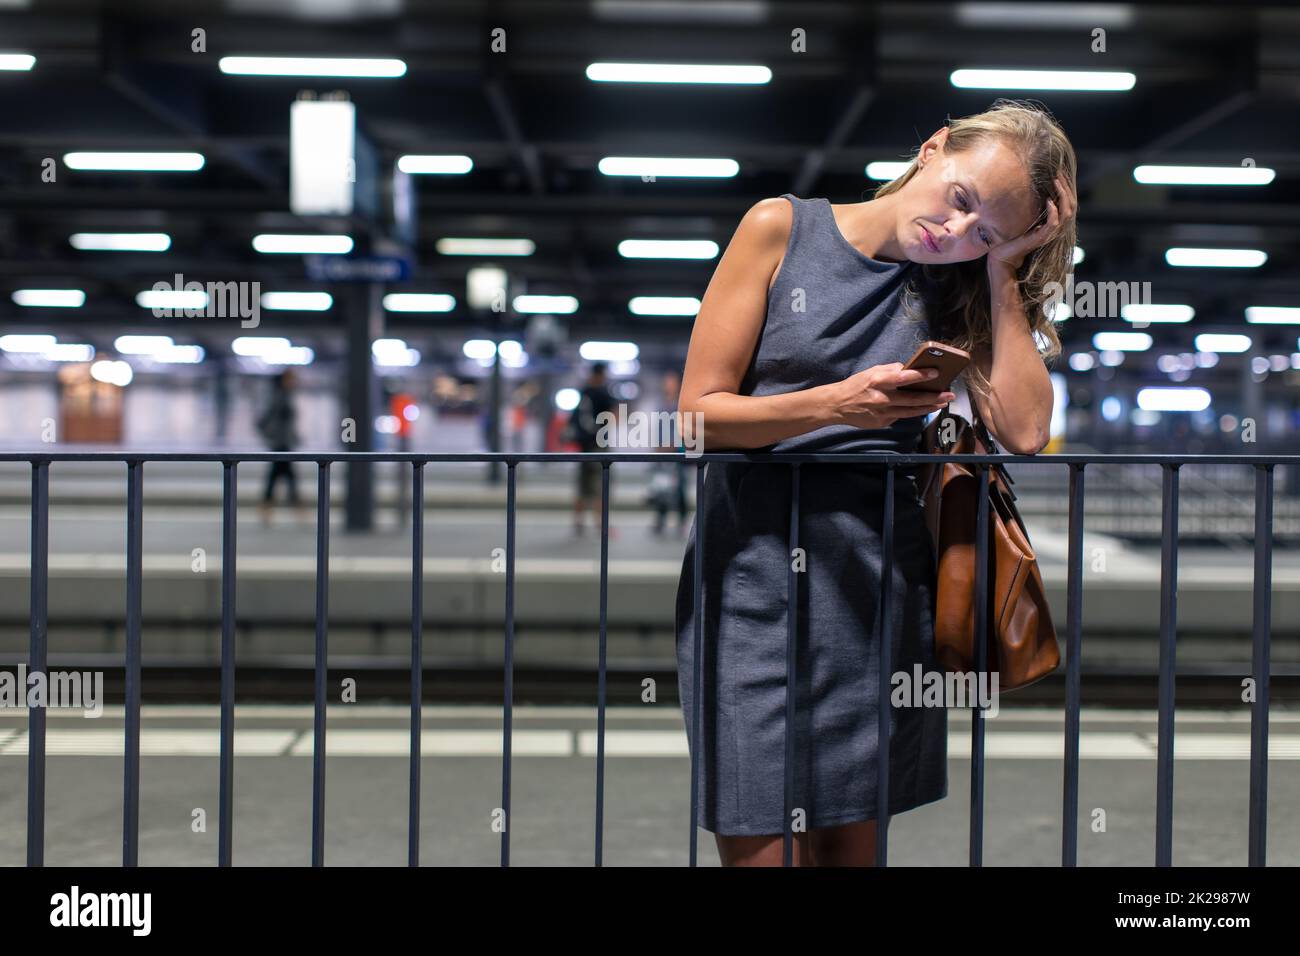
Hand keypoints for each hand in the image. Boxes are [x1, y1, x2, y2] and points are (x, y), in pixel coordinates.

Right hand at [833, 362, 955, 429]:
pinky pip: (901, 416)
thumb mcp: (871, 371)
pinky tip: (922, 408)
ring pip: (911, 411)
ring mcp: (882, 413)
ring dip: (929, 407)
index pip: (904, 377)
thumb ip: (891, 370)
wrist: (837, 405)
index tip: (936, 373)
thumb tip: (910, 369)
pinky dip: (911, 411)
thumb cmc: (856, 385)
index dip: (921, 376)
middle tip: (949, 394)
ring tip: (942, 403)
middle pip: (913, 399)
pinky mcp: (882, 423)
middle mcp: (882, 398)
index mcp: (878, 381)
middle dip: (934, 397)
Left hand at [987, 172, 1076, 269]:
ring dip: (1062, 196)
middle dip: (1066, 187)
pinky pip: (1054, 224)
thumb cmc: (1013, 237)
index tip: (1060, 172)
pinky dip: (1053, 211)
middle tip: (1059, 173)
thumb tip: (1036, 189)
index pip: (1069, 202)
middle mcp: (1056, 228)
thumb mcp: (1026, 218)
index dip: (1067, 187)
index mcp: (1055, 222)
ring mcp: (1050, 234)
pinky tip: (1049, 201)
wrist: (1004, 256)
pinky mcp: (1042, 238)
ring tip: (1056, 182)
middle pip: (1071, 205)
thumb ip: (1034, 207)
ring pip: (1067, 213)